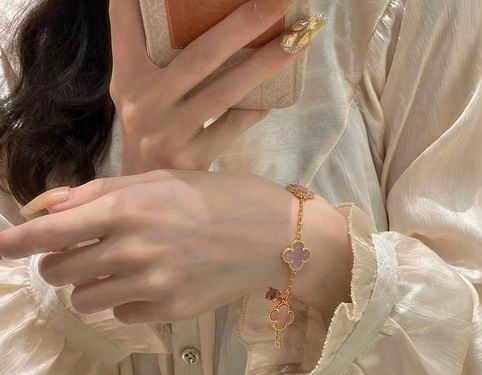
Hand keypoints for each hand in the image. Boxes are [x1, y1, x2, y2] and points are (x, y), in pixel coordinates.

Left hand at [2, 170, 348, 323]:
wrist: (275, 235)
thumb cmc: (220, 197)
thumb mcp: (161, 180)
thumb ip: (99, 193)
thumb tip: (45, 208)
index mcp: (126, 209)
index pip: (48, 232)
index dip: (13, 242)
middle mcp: (132, 249)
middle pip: (58, 272)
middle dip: (61, 262)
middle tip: (86, 251)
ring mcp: (151, 285)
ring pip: (85, 300)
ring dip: (93, 284)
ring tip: (126, 268)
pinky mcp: (170, 312)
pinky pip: (123, 315)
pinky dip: (128, 301)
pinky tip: (157, 284)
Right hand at [108, 0, 311, 175]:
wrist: (141, 193)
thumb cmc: (148, 128)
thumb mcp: (135, 91)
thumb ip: (150, 54)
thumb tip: (185, 16)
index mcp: (128, 77)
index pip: (127, 22)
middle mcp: (144, 102)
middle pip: (199, 55)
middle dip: (242, 23)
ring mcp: (169, 133)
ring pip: (225, 91)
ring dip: (265, 63)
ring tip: (297, 39)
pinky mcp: (192, 160)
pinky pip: (234, 126)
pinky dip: (256, 107)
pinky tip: (279, 90)